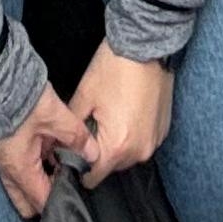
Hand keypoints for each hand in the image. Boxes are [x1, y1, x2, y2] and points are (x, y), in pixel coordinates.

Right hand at [0, 84, 89, 220]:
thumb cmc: (19, 96)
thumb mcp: (55, 116)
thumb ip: (76, 137)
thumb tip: (92, 153)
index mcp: (19, 169)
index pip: (42, 201)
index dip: (61, 199)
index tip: (76, 190)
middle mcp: (7, 169)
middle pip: (27, 201)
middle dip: (47, 195)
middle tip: (66, 178)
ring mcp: (2, 158)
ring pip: (21, 184)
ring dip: (40, 177)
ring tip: (59, 160)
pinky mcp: (2, 145)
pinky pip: (18, 166)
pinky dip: (34, 163)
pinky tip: (48, 147)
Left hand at [69, 45, 174, 178]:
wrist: (146, 44)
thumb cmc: (114, 67)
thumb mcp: (84, 96)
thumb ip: (71, 129)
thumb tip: (59, 146)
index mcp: (117, 146)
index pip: (92, 177)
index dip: (78, 166)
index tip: (71, 152)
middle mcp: (139, 151)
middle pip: (110, 167)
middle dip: (98, 152)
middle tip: (90, 126)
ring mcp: (154, 142)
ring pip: (126, 156)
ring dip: (116, 144)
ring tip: (109, 116)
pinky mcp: (163, 131)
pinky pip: (141, 143)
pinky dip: (132, 134)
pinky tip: (125, 112)